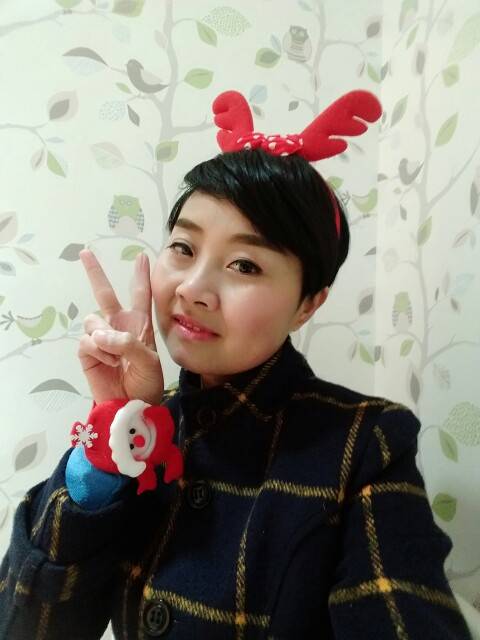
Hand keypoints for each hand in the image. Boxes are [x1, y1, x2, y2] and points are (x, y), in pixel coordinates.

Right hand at [77, 249, 163, 404]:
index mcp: (139, 326)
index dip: (141, 277)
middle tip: (86, 253)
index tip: (142, 258)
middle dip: (95, 273)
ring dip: (105, 338)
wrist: (131, 407)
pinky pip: (87, 339)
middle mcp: (118, 327)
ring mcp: (101, 338)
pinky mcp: (87, 351)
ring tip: (117, 358)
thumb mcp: (148, 361)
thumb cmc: (146, 384)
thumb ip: (128, 343)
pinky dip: (98, 350)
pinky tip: (109, 363)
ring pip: (93, 320)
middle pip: (105, 294)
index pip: (140, 296)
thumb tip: (102, 335)